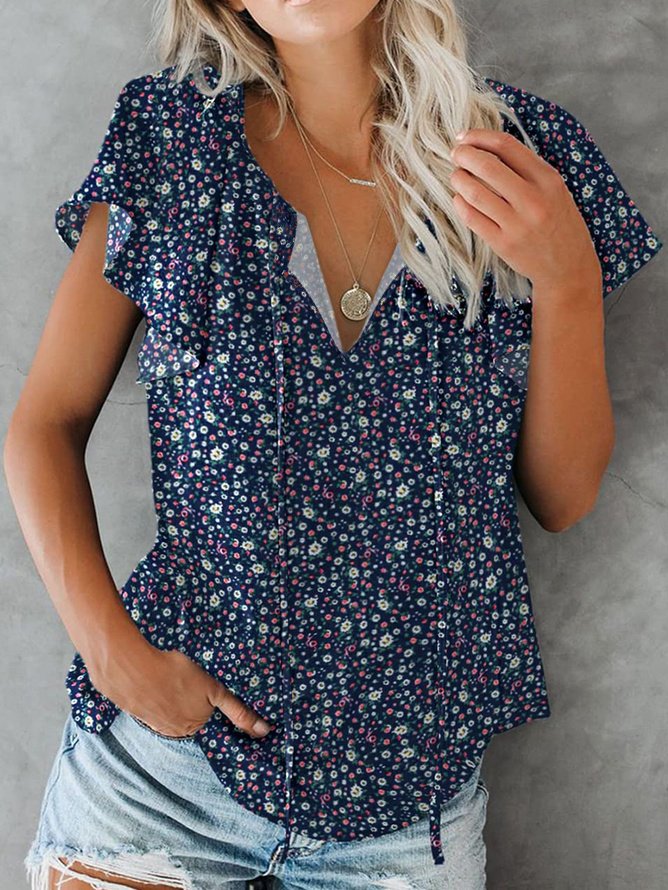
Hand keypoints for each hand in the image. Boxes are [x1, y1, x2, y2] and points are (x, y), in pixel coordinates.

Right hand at [92, 643, 274, 739]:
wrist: (131, 667)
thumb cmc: (175, 675)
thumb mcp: (214, 691)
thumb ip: (238, 712)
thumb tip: (265, 731)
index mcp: (192, 728)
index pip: (209, 720)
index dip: (209, 703)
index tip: (203, 691)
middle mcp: (173, 731)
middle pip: (190, 716)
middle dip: (192, 701)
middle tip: (188, 680)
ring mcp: (152, 721)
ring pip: (171, 709)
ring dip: (173, 697)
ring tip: (173, 679)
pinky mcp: (136, 709)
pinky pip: (152, 703)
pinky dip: (156, 693)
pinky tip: (156, 681)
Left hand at [449, 128, 602, 297]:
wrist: (568, 267)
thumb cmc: (559, 224)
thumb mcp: (555, 190)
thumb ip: (528, 170)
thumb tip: (488, 147)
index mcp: (548, 180)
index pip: (507, 147)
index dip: (480, 137)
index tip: (465, 136)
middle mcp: (533, 200)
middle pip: (488, 167)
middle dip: (464, 155)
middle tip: (455, 153)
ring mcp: (517, 224)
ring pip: (475, 193)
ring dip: (459, 179)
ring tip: (455, 176)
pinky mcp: (503, 244)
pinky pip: (473, 219)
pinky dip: (460, 204)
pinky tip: (459, 198)